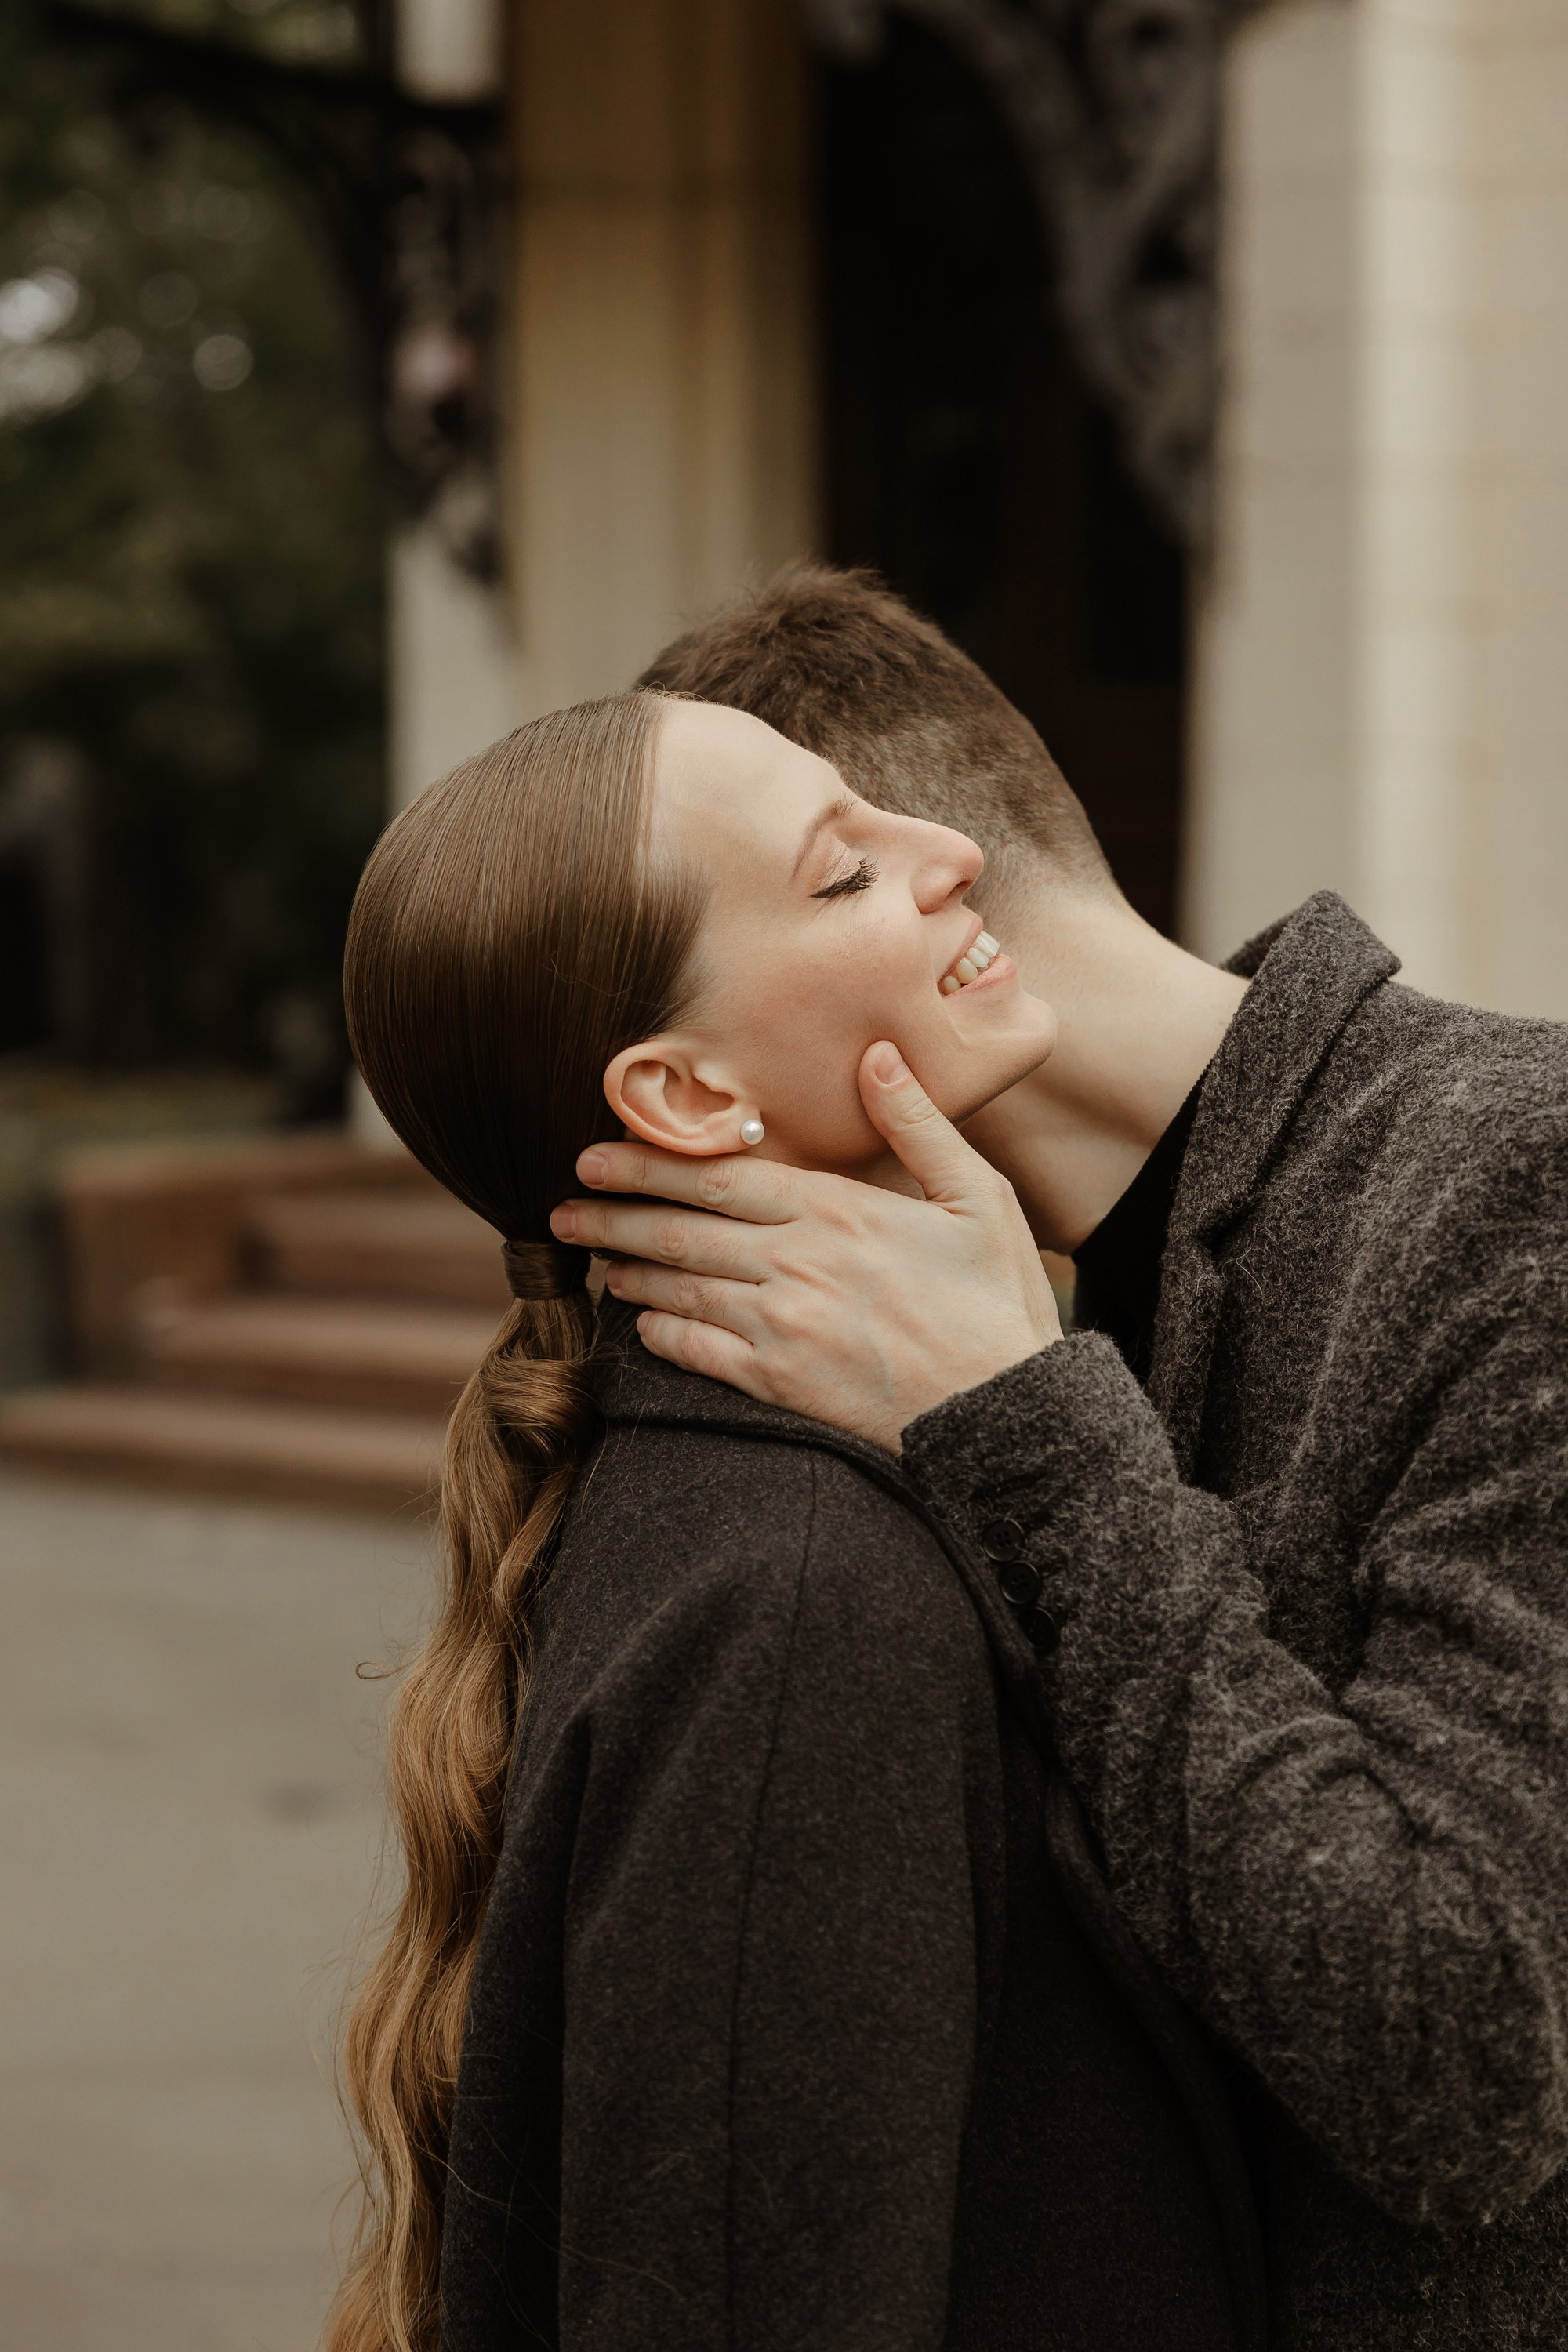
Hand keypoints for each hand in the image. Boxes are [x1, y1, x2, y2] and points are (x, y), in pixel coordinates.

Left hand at [550, 1041, 1060, 1451]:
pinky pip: (695, 1351)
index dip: (649, 1164)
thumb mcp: (980, 1197)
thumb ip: (919, 1125)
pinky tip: (638, 1321)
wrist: (1008, 1411)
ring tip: (590, 1255)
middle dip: (613, 1213)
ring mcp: (781, 1326)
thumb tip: (877, 1055)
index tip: (596, 1153)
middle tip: (562, 1203)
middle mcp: (795, 1263)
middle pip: (681, 1230)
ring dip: (626, 1269)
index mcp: (837, 1211)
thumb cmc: (999, 1301)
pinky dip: (656, 1332)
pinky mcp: (778, 1382)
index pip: (720, 1176)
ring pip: (677, 1288)